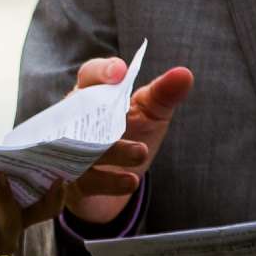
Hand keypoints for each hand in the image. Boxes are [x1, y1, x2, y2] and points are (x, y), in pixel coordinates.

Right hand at [62, 59, 194, 226]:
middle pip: (78, 110)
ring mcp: (70, 153)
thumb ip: (164, 94)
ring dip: (113, 151)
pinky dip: (109, 182)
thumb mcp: (151, 114)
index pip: (90, 75)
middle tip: (127, 114)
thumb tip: (184, 74)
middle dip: (101, 112)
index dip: (102, 71)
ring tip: (141, 152)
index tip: (120, 71)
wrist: (116, 185)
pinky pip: (86, 182)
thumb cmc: (131, 137)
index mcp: (91, 96)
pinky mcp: (74, 184)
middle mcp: (74, 121)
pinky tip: (130, 181)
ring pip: (84, 149)